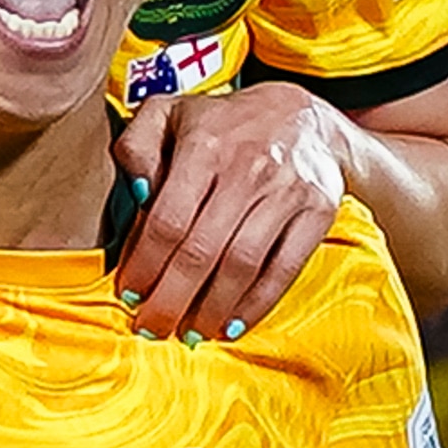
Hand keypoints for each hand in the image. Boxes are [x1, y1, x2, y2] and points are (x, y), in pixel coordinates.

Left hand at [112, 82, 350, 340]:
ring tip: (189, 333)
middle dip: (171, 298)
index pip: (168, 220)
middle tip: (152, 328)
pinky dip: (257, 303)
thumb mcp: (171, 114)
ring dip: (211, 308)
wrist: (306, 117)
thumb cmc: (224, 125)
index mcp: (204, 145)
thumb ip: (138, 144)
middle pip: (201, 250)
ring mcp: (286, 190)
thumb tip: (135, 192)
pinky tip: (232, 325)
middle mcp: (246, 168)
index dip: (145, 265)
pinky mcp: (318, 210)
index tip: (129, 294)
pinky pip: (285, 268)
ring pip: (241, 264)